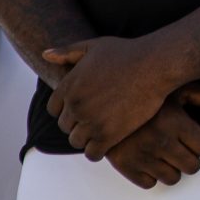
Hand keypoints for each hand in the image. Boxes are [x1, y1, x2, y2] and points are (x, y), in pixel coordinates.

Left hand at [44, 37, 182, 159]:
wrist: (154, 65)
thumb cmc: (127, 53)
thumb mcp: (94, 46)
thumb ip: (67, 51)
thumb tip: (45, 54)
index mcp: (68, 86)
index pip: (54, 110)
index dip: (67, 109)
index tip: (83, 108)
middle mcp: (75, 105)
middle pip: (65, 126)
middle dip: (77, 123)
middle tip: (96, 119)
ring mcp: (91, 121)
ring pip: (76, 141)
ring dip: (87, 138)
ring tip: (102, 131)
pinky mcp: (108, 135)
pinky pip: (92, 153)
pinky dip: (97, 151)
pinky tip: (108, 142)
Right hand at [102, 85, 199, 189]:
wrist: (103, 99)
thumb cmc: (147, 93)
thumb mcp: (176, 89)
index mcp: (175, 121)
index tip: (191, 136)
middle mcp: (159, 140)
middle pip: (193, 167)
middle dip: (189, 157)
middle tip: (179, 146)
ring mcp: (141, 155)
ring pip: (173, 179)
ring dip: (172, 168)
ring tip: (163, 152)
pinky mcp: (124, 166)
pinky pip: (149, 184)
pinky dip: (150, 174)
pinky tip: (147, 157)